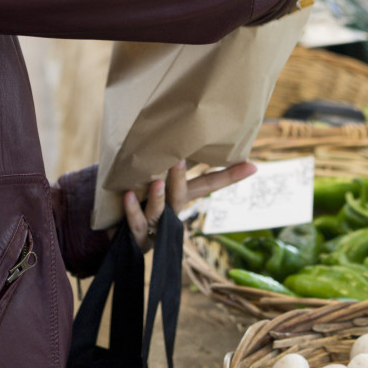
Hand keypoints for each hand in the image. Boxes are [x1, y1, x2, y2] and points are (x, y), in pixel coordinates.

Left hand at [123, 159, 256, 251]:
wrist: (115, 236)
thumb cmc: (136, 199)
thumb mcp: (152, 178)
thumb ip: (163, 162)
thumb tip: (171, 131)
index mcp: (180, 195)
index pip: (209, 184)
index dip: (230, 176)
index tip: (252, 166)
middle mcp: (172, 211)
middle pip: (183, 196)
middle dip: (182, 180)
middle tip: (179, 159)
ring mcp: (156, 226)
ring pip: (160, 212)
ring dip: (158, 198)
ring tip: (156, 182)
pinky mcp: (138, 237)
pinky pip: (137, 224)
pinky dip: (133, 211)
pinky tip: (129, 197)